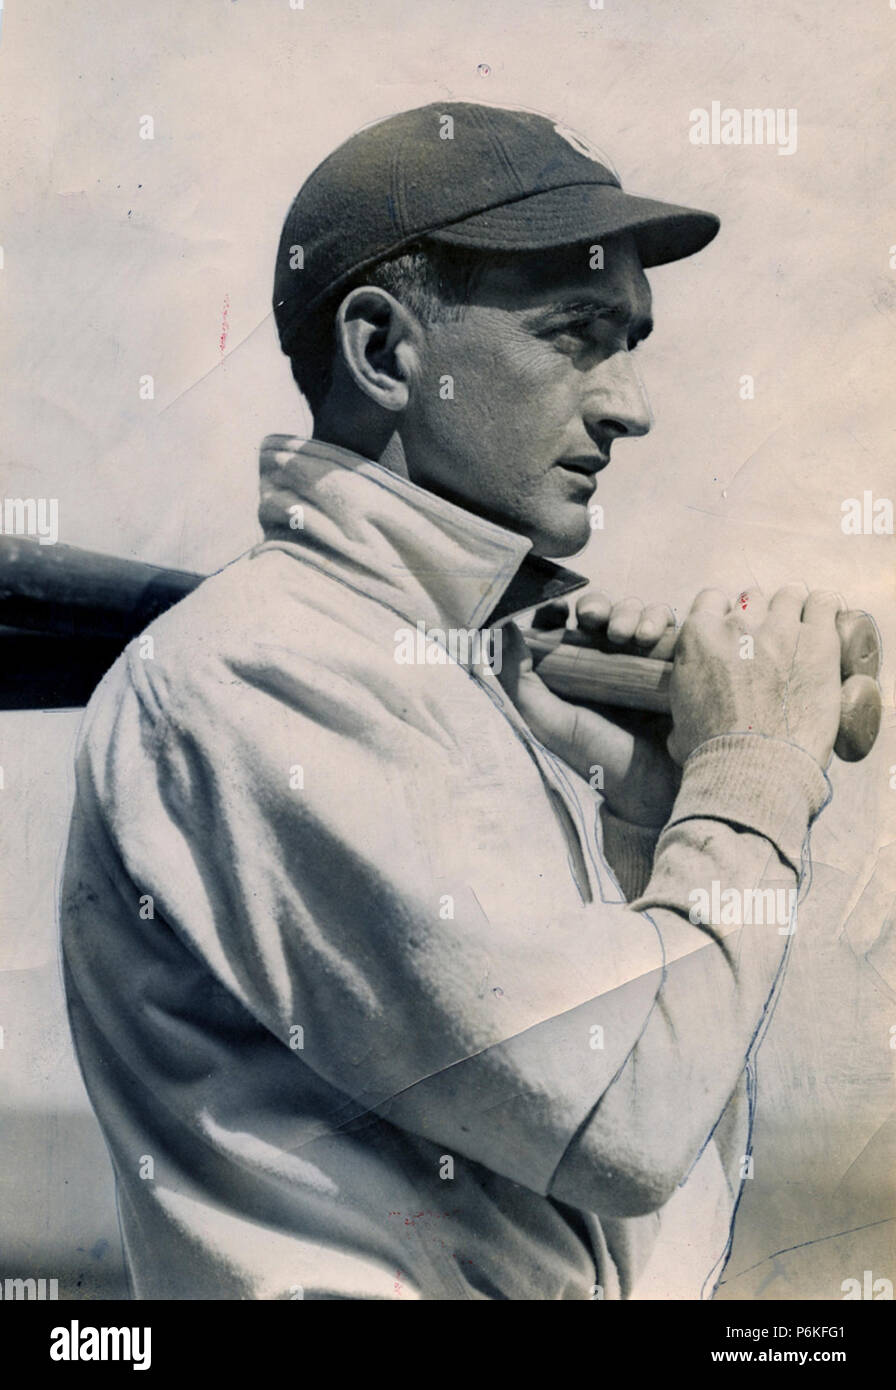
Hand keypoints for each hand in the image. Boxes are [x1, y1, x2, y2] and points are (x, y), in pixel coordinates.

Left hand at [498, 592, 682, 827]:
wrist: (652, 786)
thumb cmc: (595, 757)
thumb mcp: (544, 720)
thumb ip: (515, 677)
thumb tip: (500, 626)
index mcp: (572, 672)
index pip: (562, 626)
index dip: (557, 610)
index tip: (557, 609)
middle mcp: (607, 663)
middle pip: (601, 613)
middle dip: (597, 606)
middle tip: (596, 619)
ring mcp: (642, 661)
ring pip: (634, 613)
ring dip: (629, 611)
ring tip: (628, 635)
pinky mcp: (674, 662)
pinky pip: (668, 626)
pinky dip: (658, 620)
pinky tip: (651, 637)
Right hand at [667, 584, 842, 766]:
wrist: (754, 768)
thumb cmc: (714, 754)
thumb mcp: (680, 724)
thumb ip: (685, 706)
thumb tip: (680, 727)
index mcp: (698, 638)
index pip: (711, 599)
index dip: (724, 615)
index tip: (735, 633)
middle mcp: (737, 625)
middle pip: (752, 598)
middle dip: (760, 617)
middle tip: (770, 643)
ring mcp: (780, 629)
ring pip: (789, 596)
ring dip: (794, 611)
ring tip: (800, 634)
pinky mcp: (817, 641)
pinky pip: (825, 605)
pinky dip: (824, 612)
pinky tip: (826, 627)